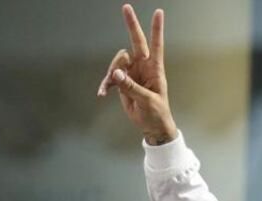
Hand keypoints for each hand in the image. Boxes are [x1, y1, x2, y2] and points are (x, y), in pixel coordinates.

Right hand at [97, 5, 177, 144]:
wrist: (151, 126)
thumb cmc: (157, 113)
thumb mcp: (147, 101)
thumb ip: (131, 87)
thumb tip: (115, 73)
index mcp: (155, 69)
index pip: (156, 45)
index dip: (157, 29)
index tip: (158, 12)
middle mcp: (143, 67)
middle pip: (136, 42)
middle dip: (131, 24)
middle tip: (126, 7)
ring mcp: (132, 73)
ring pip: (117, 61)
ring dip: (111, 72)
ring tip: (110, 86)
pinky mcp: (123, 82)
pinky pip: (110, 77)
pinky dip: (106, 84)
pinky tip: (102, 93)